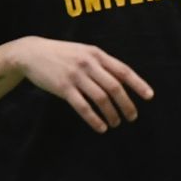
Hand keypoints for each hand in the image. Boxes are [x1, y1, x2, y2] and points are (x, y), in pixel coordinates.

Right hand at [10, 36, 153, 130]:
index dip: (138, 84)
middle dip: (127, 104)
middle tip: (133, 117)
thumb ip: (103, 64)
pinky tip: (101, 128)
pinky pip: (83, 107)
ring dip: (112, 114)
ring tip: (116, 123)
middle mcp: (88, 64)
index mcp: (97, 54)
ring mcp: (75, 76)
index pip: (123, 71)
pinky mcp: (63, 88)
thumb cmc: (63, 54)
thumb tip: (125, 81)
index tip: (149, 97)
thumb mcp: (85, 53)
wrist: (31, 53)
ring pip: (101, 98)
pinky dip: (94, 119)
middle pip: (115, 87)